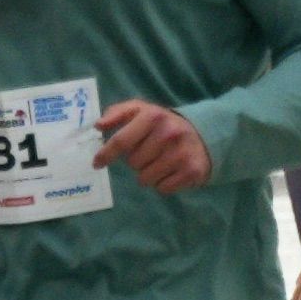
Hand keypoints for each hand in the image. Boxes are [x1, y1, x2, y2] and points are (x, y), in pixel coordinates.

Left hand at [97, 98, 211, 193]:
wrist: (204, 134)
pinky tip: (171, 171)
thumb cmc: (164, 124)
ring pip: (145, 179)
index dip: (106, 154)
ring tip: (160, 162)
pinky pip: (162, 188)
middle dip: (137, 160)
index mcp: (153, 116)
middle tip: (149, 152)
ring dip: (148, 174)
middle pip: (133, 163)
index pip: (121, 141)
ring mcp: (181, 154)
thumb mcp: (142, 111)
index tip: (97, 163)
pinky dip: (162, 183)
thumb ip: (118, 113)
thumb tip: (99, 125)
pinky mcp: (191, 171)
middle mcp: (168, 133)